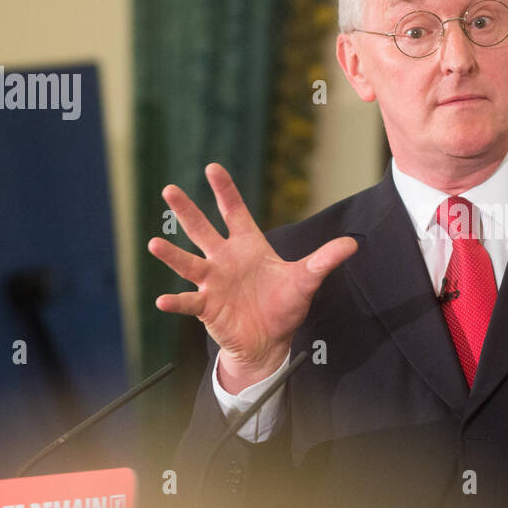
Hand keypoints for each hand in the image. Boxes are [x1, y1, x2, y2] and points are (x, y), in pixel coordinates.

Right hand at [147, 163, 357, 388]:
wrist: (270, 340)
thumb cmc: (283, 305)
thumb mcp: (306, 280)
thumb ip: (325, 260)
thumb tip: (353, 244)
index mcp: (247, 246)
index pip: (234, 212)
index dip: (225, 191)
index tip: (212, 167)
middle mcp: (225, 260)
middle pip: (202, 230)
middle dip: (187, 210)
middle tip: (169, 189)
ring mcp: (213, 282)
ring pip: (188, 263)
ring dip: (171, 254)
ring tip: (154, 243)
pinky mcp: (207, 307)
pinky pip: (189, 302)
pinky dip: (176, 301)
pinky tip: (162, 299)